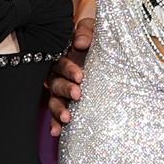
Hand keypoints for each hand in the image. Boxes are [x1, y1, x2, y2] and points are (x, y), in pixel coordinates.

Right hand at [47, 0, 93, 135]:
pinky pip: (57, 114)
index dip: (68, 69)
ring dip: (59, 109)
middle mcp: (58, 74)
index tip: (80, 76)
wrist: (109, 54)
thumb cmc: (97, 40)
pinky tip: (57, 132)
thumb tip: (80, 42)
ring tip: (67, 118)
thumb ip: (87, 31)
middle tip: (78, 94)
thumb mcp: (93, 31)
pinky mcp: (66, 102)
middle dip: (66, 89)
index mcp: (63, 55)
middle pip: (56, 82)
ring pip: (54, 100)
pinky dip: (56, 123)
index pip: (60, 62)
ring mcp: (61, 89)